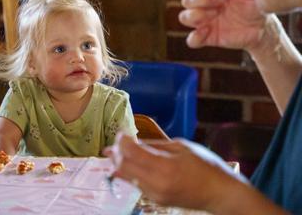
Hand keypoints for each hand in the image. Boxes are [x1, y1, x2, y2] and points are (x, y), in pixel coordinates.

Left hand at [107, 134, 246, 211]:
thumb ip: (154, 145)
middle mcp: (157, 183)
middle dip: (115, 153)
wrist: (220, 193)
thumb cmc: (205, 165)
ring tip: (117, 151)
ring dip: (119, 163)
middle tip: (115, 142)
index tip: (121, 133)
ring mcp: (156, 195)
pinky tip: (130, 164)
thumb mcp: (180, 147)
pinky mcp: (156, 201)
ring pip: (126, 177)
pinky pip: (136, 184)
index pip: (131, 153)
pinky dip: (129, 172)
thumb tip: (133, 140)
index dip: (121, 141)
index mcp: (165, 166)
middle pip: (123, 167)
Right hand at [179, 0, 265, 50]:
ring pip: (184, 17)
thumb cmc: (256, 7)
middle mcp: (206, 7)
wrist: (262, 29)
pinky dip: (195, 37)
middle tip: (219, 3)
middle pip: (187, 0)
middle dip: (200, 0)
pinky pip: (191, 40)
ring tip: (214, 16)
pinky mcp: (207, 38)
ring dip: (195, 16)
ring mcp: (205, 23)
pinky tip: (207, 32)